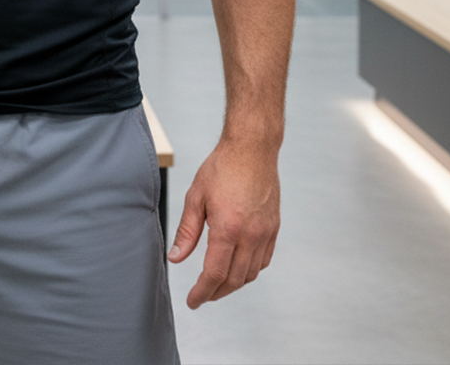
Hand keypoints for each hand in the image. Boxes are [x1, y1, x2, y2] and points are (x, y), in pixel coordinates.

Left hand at [167, 139, 280, 308]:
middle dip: (216, 293)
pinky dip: (250, 270)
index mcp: (228, 228)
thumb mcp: (196, 196)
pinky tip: (237, 267)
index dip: (202, 292)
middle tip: (202, 296)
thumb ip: (187, 231)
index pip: (214, 274)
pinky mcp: (274, 228)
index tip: (193, 301)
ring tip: (216, 284)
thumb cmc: (222, 167)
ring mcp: (265, 233)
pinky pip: (264, 260)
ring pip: (250, 273)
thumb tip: (175, 257)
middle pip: (234, 279)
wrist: (252, 149)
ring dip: (233, 284)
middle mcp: (250, 235)